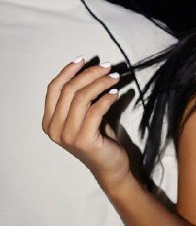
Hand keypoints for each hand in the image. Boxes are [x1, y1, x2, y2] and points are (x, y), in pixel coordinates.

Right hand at [42, 58, 130, 191]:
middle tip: (108, 67)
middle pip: (69, 90)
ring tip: (115, 77)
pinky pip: (96, 110)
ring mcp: (67, 136)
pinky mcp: (84, 140)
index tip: (83, 59)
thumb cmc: (99, 138)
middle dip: (89, 74)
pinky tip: (116, 93)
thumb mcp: (85, 115)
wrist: (110, 166)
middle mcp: (54, 129)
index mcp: (49, 121)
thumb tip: (91, 68)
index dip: (67, 71)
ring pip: (82, 98)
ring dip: (101, 83)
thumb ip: (81, 96)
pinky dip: (107, 98)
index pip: (53, 89)